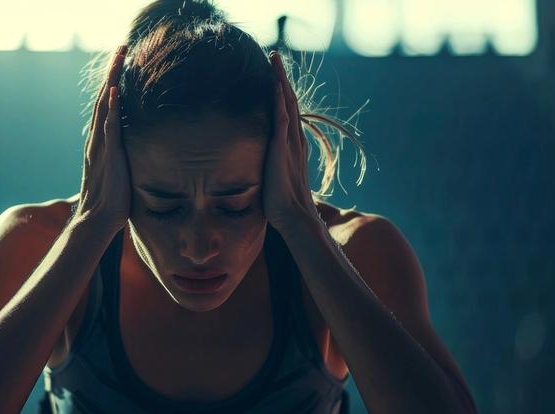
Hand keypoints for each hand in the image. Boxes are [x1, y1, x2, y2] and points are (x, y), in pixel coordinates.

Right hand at [74, 45, 130, 230]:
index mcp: (101, 143)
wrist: (98, 220)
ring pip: (105, 106)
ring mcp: (101, 146)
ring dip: (112, 80)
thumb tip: (132, 157)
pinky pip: (109, 127)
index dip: (113, 84)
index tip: (121, 65)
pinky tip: (114, 91)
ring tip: (119, 57)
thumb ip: (122, 160)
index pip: (106, 107)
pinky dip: (111, 108)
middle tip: (121, 48)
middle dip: (113, 72)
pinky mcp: (108, 156)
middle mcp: (97, 140)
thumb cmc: (110, 202)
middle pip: (104, 98)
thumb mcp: (119, 174)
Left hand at [262, 50, 320, 231]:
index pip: (287, 111)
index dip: (281, 91)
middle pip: (289, 101)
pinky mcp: (283, 151)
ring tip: (274, 62)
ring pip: (288, 105)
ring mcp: (290, 144)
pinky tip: (276, 88)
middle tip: (274, 56)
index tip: (274, 74)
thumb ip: (270, 164)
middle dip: (281, 77)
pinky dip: (281, 103)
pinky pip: (283, 122)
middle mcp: (294, 140)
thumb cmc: (282, 202)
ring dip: (280, 82)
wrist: (294, 216)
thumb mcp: (274, 176)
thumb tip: (260, 163)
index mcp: (292, 145)